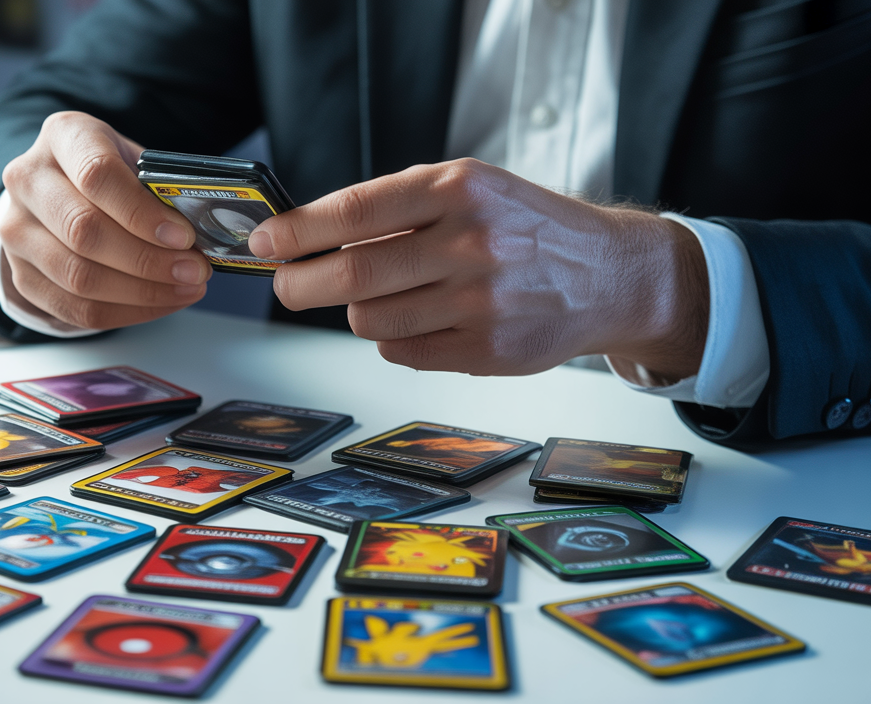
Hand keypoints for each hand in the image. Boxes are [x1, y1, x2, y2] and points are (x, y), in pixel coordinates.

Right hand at [0, 111, 210, 329]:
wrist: (55, 192)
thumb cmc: (106, 176)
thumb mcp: (132, 161)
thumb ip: (161, 189)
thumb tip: (205, 229)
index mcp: (63, 136)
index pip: (98, 175)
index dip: (142, 212)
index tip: (184, 236)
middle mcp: (28, 179)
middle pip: (84, 231)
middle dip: (148, 259)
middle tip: (194, 271)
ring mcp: (14, 230)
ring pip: (78, 277)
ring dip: (141, 292)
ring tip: (184, 289)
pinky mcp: (20, 275)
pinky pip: (74, 308)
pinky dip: (125, 312)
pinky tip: (159, 303)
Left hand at [248, 159, 708, 380]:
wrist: (608, 273)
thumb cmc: (524, 226)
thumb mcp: (470, 189)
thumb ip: (396, 207)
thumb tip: (305, 236)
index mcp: (460, 189)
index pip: (356, 210)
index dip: (298, 230)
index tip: (262, 242)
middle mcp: (472, 243)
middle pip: (353, 275)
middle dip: (301, 284)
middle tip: (286, 285)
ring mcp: (481, 302)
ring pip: (370, 319)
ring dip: (357, 311)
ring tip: (384, 295)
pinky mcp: (487, 350)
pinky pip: (401, 351)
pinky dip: (393, 336)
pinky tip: (422, 318)